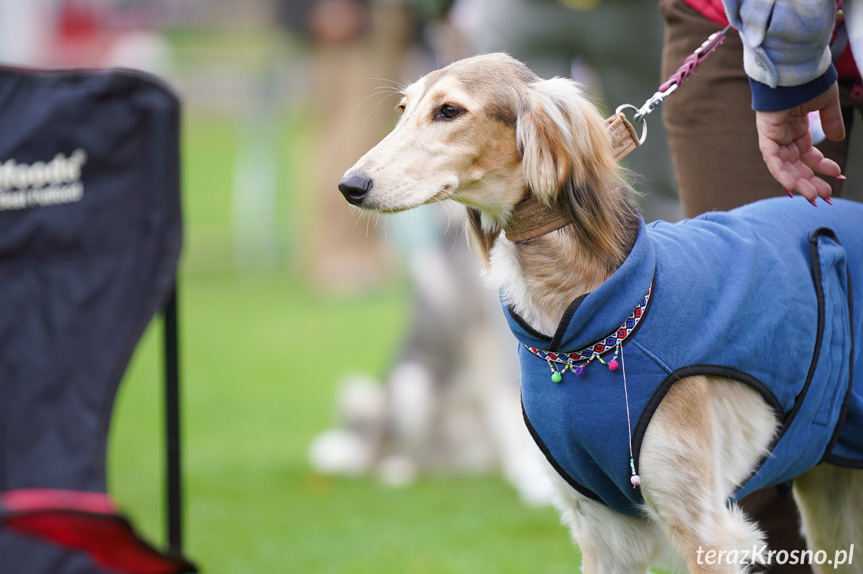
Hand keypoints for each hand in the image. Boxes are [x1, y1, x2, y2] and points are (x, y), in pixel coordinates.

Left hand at [755, 82, 844, 201]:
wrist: (796, 70)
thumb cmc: (809, 82)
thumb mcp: (826, 105)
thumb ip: (831, 122)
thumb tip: (838, 139)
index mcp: (798, 129)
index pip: (809, 154)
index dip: (822, 166)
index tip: (837, 175)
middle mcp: (785, 136)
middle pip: (796, 165)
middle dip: (811, 180)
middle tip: (825, 195)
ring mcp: (775, 136)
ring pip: (785, 166)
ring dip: (799, 181)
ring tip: (813, 195)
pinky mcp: (766, 135)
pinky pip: (772, 159)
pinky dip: (780, 172)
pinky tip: (792, 185)